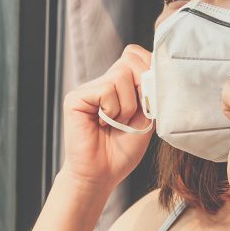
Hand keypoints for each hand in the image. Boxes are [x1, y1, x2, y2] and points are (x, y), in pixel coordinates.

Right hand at [60, 44, 154, 191]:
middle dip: (142, 88)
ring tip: (115, 124)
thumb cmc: (121, 152)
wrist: (101, 175)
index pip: (135, 55)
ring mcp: (88, 89)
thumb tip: (153, 69)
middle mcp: (102, 82)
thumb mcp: (146, 118)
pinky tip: (102, 124)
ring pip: (121, 76)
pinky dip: (112, 110)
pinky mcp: (76, 98)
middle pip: (130, 59)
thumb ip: (149, 93)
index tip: (150, 98)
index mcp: (119, 85)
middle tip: (133, 115)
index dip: (149, 68)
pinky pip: (106, 90)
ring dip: (127, 107)